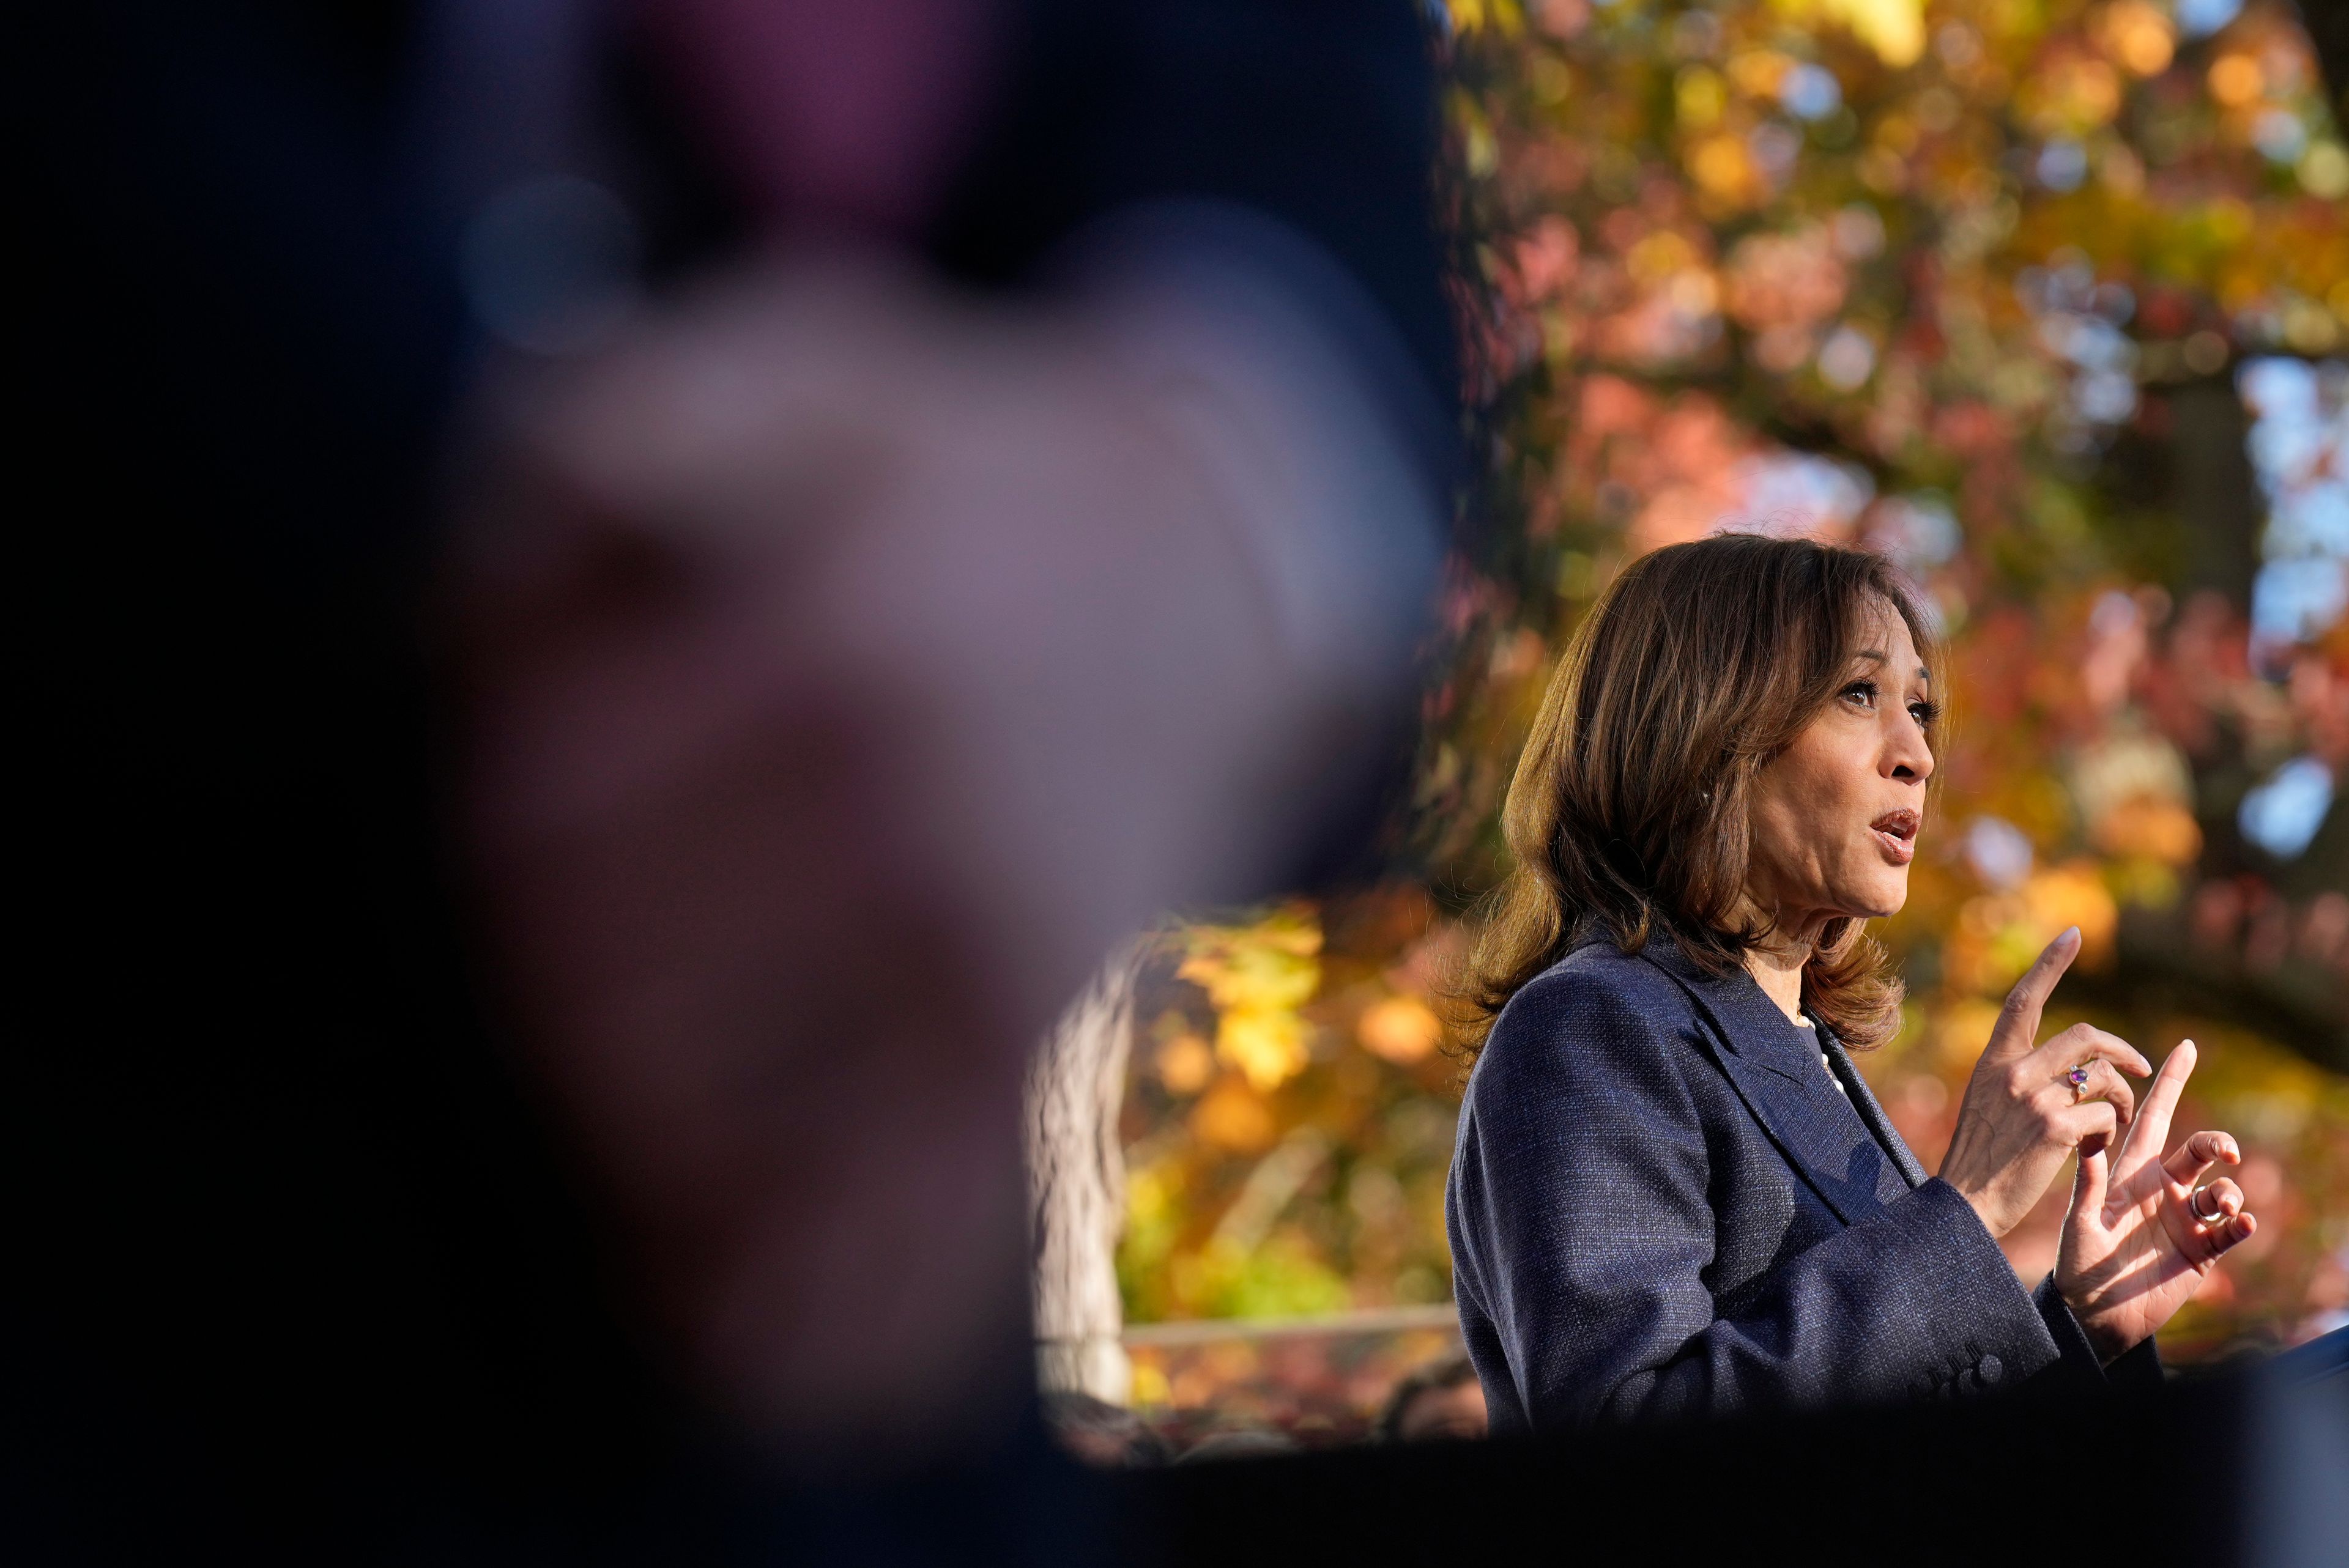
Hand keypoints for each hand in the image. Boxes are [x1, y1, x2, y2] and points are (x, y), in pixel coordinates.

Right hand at [1937, 928, 2151, 1238]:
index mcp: (1994, 1062)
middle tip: (2142, 1070)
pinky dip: (2110, 1131)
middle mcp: (2013, 1072)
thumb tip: (2068, 1068)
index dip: (2050, 964)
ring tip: (2111, 1126)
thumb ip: (2018, 1078)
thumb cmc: (1980, 1159)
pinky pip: (2106, 1115)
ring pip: (2103, 1078)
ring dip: (2120, 1101)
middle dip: (2124, 1052)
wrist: (1967, 1202)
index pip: (2024, 1001)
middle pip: (2086, 1037)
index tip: (2073, 935)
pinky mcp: (2056, 1128)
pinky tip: (2095, 1149)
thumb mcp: (1987, 1104)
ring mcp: (2034, 1098)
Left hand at [2057, 1039, 2255, 1360]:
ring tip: (2220, 1205)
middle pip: (2198, 1150)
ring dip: (2228, 1191)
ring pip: (2221, 1190)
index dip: (2169, 1082)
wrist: (2094, 1311)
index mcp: (2131, 1171)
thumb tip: (2088, 1131)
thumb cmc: (2079, 1260)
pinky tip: (2241, 1223)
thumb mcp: (2081, 1218)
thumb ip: (2088, 1179)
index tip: (2187, 1046)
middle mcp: (2162, 1188)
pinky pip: (2231, 1230)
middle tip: (2222, 1151)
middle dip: (2215, 1143)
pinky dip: (2241, 1223)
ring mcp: (2185, 1218)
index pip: (2153, 1117)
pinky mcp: (2202, 1250)